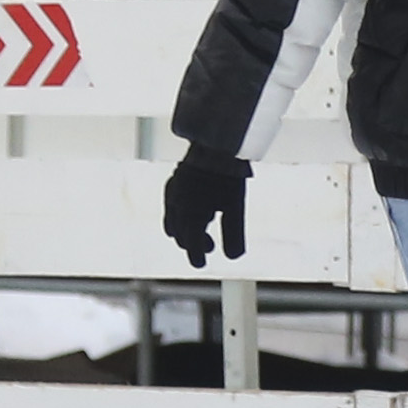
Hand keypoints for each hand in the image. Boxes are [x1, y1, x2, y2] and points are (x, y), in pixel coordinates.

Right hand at [160, 149, 247, 268]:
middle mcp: (177, 205)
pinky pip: (172, 208)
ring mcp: (173, 193)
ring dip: (186, 231)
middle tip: (210, 245)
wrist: (217, 143)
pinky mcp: (173, 184)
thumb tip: (234, 257)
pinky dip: (181, 216)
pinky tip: (196, 211)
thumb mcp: (235, 206)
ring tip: (203, 228)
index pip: (191, 244)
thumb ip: (234, 233)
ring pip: (173, 223)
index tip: (201, 264)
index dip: (196, 257)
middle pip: (181, 235)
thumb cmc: (228, 175)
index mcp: (191, 213)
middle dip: (194, 243)